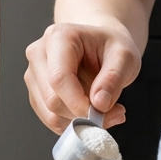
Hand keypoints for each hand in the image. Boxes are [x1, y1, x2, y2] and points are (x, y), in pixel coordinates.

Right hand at [24, 21, 140, 133]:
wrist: (101, 45)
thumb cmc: (111, 46)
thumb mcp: (125, 56)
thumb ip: (114, 78)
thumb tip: (99, 104)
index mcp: (59, 37)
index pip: (59, 78)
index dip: (79, 103)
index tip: (102, 114)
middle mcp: (40, 53)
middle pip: (52, 99)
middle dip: (83, 114)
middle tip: (113, 113)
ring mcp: (34, 74)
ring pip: (50, 114)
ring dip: (79, 121)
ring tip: (103, 109)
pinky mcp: (36, 92)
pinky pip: (50, 119)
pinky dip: (72, 122)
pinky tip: (89, 110)